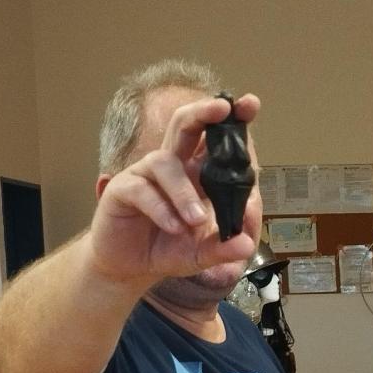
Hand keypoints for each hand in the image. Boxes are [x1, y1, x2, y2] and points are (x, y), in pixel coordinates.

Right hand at [87, 93, 261, 283]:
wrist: (129, 268)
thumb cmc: (167, 250)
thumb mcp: (201, 255)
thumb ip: (223, 248)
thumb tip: (246, 244)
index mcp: (196, 174)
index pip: (214, 141)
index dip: (231, 121)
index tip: (250, 104)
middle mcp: (172, 167)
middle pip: (184, 125)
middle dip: (204, 112)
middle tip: (223, 108)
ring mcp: (145, 175)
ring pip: (165, 162)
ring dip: (184, 192)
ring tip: (196, 221)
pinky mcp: (122, 190)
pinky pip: (142, 190)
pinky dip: (162, 209)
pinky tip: (174, 226)